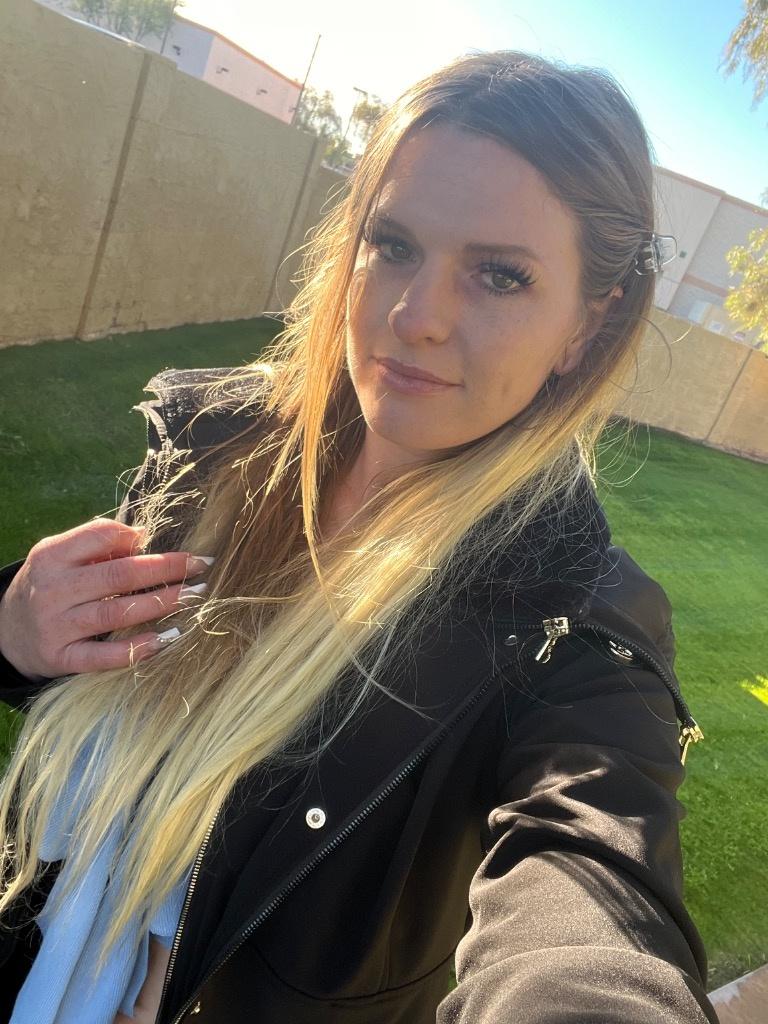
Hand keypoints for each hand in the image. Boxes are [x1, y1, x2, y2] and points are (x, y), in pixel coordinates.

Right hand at [0, 518, 213, 681]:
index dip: (142, 538)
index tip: (178, 545)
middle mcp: (52, 590)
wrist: (5, 631)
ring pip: (116, 613)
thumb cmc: (51, 586)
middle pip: (118, 575)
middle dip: (166, 568)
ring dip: (161, 604)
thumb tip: (144, 535)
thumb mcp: (60, 556)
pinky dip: (137, 649)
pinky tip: (166, 639)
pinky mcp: (61, 658)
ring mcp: (56, 626)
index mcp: (52, 556)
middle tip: (201, 566)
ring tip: (194, 596)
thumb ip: (97, 542)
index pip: (102, 536)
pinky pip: (104, 656)